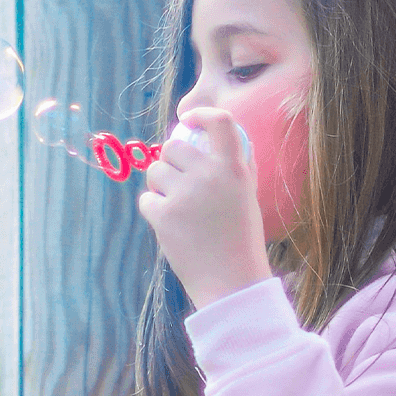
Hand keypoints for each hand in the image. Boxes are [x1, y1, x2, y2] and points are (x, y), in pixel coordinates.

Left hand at [137, 108, 271, 308]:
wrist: (231, 281)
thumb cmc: (241, 239)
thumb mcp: (248, 197)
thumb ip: (237, 166)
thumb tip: (227, 137)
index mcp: (233, 169)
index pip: (220, 122)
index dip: (201, 114)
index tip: (189, 120)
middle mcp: (208, 176)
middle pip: (172, 147)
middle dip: (171, 162)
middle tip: (181, 183)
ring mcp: (183, 195)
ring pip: (155, 171)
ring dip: (160, 186)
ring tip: (178, 207)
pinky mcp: (163, 215)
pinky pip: (147, 200)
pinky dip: (154, 210)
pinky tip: (172, 226)